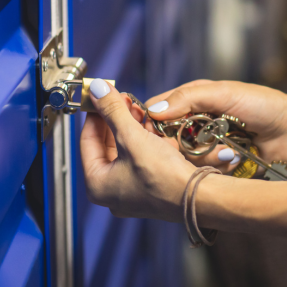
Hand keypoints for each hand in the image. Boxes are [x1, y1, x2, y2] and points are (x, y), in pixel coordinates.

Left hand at [80, 79, 194, 219]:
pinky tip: (152, 126)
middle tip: (123, 99)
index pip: (87, 140)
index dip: (95, 113)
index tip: (101, 95)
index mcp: (97, 184)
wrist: (199, 197)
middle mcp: (111, 191)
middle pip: (106, 144)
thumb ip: (112, 110)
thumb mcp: (132, 136)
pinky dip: (144, 140)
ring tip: (139, 108)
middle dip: (116, 118)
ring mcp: (131, 191)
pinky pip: (140, 157)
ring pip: (125, 149)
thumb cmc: (163, 176)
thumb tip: (96, 89)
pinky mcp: (149, 187)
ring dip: (131, 126)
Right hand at [146, 80, 286, 168]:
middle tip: (198, 144)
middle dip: (180, 145)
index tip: (152, 134)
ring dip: (204, 157)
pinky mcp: (216, 164)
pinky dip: (216, 167)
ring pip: (183, 159)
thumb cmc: (262, 104)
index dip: (150, 122)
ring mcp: (205, 144)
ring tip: (227, 150)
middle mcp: (194, 122)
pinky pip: (202, 171)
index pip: (157, 110)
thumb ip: (189, 98)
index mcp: (192, 99)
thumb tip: (154, 111)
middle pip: (166, 139)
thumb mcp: (224, 93)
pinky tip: (233, 160)